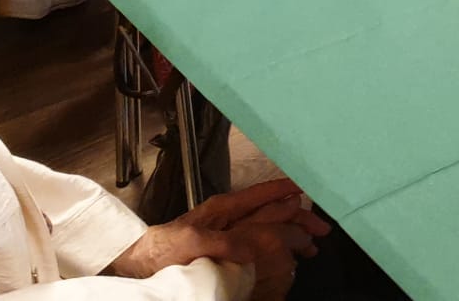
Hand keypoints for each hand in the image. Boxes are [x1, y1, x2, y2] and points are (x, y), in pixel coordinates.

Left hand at [106, 178, 327, 296]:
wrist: (138, 266)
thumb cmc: (158, 249)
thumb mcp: (191, 240)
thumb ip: (225, 240)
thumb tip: (255, 245)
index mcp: (223, 208)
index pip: (263, 194)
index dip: (288, 191)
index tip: (309, 191)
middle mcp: (229, 218)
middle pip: (273, 211)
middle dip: (299, 217)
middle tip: (320, 231)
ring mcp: (228, 234)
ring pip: (269, 226)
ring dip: (292, 233)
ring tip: (310, 245)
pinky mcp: (225, 251)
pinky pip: (259, 244)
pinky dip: (278, 247)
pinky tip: (286, 255)